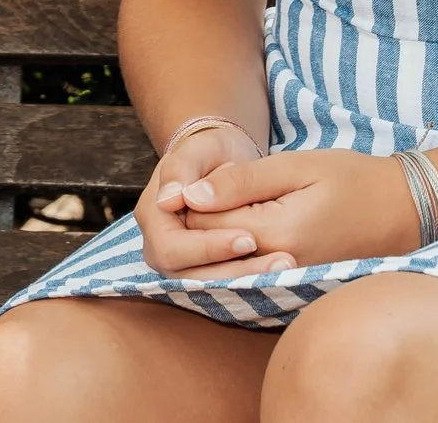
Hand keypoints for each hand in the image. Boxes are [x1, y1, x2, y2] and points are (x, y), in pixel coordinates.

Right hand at [136, 120, 295, 277]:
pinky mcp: (205, 270)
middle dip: (234, 270)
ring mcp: (181, 263)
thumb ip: (181, 170)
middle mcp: (160, 247)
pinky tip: (279, 272)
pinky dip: (250, 280)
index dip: (209, 248)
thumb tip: (169, 201)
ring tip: (285, 267)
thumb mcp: (198, 149)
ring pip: (209, 288)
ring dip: (246, 280)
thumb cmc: (208, 151)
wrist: (220, 160)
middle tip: (278, 261)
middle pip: (189, 277)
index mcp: (153, 216)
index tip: (250, 238)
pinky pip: (224, 285)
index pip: (172, 248)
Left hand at [173, 148, 424, 272]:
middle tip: (213, 188)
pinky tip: (242, 228)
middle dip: (198, 221)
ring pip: (222, 267)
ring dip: (214, 239)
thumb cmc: (352, 179)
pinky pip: (245, 275)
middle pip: (207, 252)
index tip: (204, 174)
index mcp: (276, 234)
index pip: (203, 226)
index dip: (192, 198)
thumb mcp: (296, 166)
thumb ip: (242, 181)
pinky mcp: (291, 286)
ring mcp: (285, 283)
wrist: (403, 211)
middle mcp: (277, 268)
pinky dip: (234, 254)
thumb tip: (190, 195)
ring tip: (230, 205)